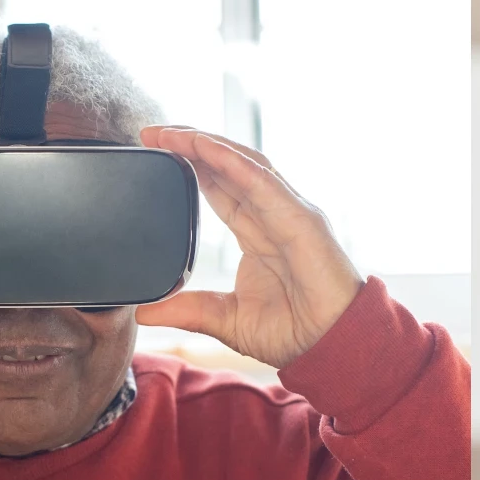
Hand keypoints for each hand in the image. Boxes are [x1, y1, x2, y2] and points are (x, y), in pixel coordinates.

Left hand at [133, 126, 365, 365]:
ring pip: (245, 163)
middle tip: (152, 133)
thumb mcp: (227, 320)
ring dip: (206, 144)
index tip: (154, 152)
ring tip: (170, 134)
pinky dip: (233, 161)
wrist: (334, 347)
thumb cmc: (296, 333)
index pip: (220, 186)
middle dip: (191, 145)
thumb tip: (145, 312)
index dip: (189, 166)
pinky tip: (204, 148)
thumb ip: (188, 311)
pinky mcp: (302, 219)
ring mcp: (289, 212)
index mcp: (258, 233)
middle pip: (229, 165)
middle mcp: (274, 214)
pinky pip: (263, 181)